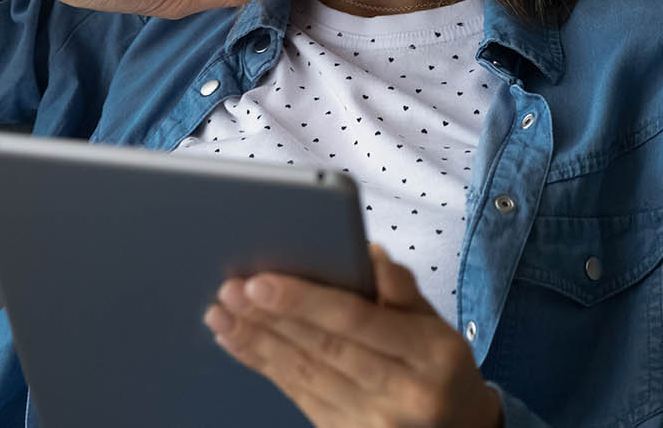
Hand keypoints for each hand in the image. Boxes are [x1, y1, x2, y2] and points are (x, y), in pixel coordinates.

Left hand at [202, 242, 503, 427]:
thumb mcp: (436, 322)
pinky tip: (240, 343)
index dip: (305, 301)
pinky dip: (266, 367)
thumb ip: (401, 288)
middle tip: (231, 290)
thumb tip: (368, 252)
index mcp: (431, 354)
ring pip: (304, 376)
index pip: (357, 321)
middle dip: (271, 319)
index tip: (262, 282)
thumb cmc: (440, 365)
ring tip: (222, 313)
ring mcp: (375, 424)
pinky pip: (300, 397)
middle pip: (324, 350)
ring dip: (257, 342)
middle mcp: (405, 394)